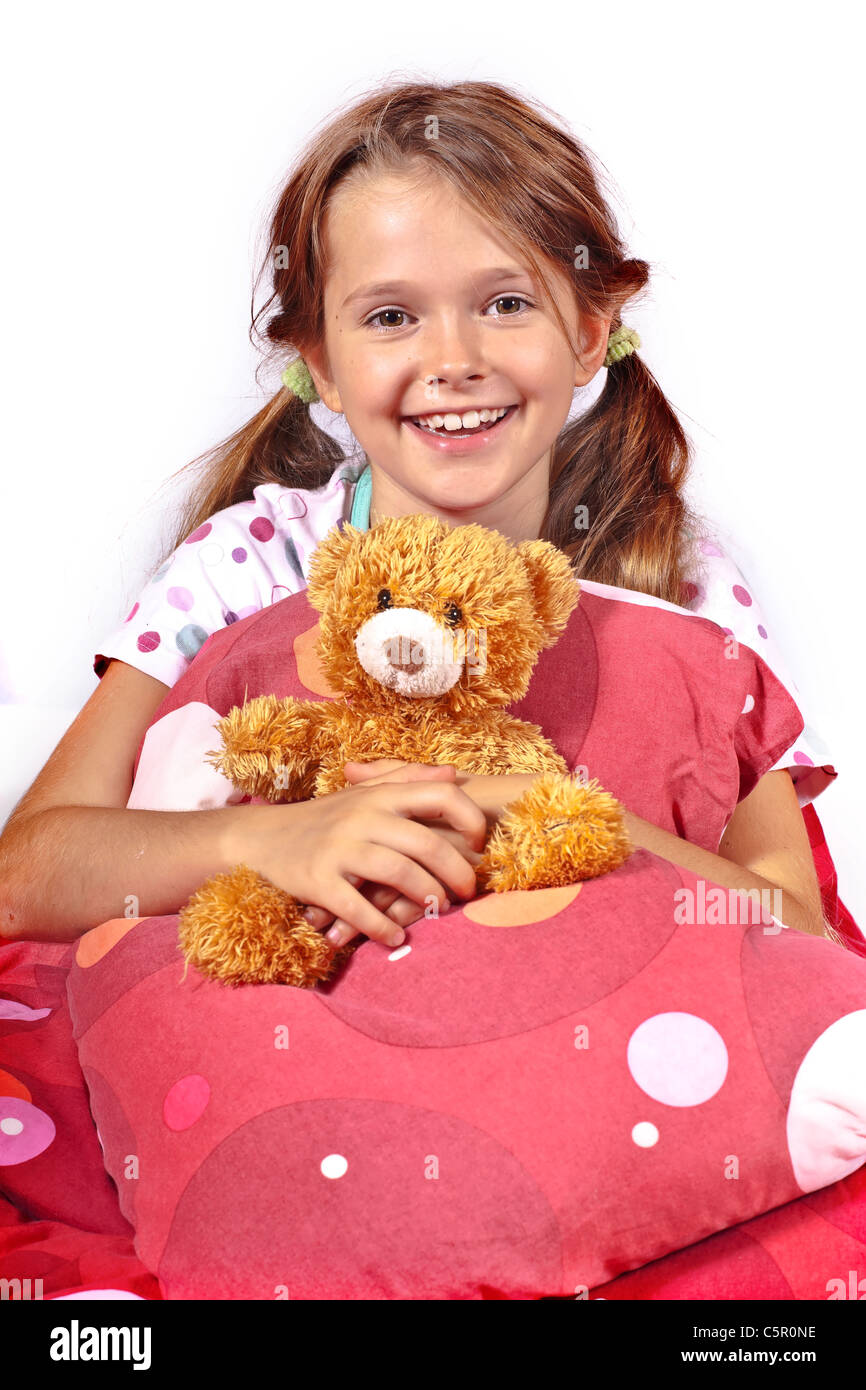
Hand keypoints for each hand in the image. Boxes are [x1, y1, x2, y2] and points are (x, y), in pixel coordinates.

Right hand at [225, 768, 486, 950]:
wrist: (261, 839)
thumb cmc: (324, 817)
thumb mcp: (363, 791)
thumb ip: (408, 779)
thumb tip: (453, 774)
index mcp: (380, 794)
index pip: (441, 794)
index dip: (471, 818)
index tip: (479, 843)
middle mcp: (363, 817)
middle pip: (427, 843)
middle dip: (457, 872)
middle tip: (467, 892)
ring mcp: (340, 849)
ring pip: (400, 873)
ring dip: (427, 898)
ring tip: (438, 910)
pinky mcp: (319, 881)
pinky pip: (359, 908)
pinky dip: (383, 927)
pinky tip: (397, 937)